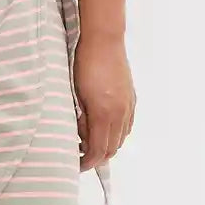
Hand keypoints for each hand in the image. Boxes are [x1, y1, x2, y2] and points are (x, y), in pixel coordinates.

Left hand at [72, 32, 136, 171]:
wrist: (102, 39)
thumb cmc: (83, 62)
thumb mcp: (74, 93)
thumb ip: (79, 118)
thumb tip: (79, 135)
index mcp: (104, 113)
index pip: (98, 150)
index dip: (87, 162)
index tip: (75, 164)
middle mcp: (120, 113)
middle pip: (112, 148)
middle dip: (96, 157)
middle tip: (79, 156)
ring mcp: (128, 105)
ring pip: (121, 138)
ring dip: (106, 145)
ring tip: (88, 142)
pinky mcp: (131, 97)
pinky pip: (127, 125)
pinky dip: (116, 133)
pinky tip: (104, 128)